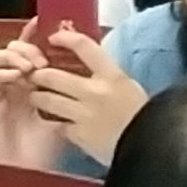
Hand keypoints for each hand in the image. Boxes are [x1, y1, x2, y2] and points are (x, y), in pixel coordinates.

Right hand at [0, 32, 61, 166]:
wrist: (27, 173)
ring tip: (30, 67)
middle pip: (13, 49)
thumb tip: (89, 79)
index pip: (30, 52)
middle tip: (42, 59)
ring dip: (15, 57)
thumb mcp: (65, 120)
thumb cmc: (44, 151)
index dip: (34, 36)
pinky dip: (5, 72)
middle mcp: (14, 85)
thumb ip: (69, 99)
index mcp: (30, 85)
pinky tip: (18, 79)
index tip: (44, 24)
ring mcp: (0, 92)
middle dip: (27, 46)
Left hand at [19, 25, 148, 164]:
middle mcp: (95, 92)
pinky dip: (55, 123)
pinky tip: (55, 123)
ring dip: (37, 97)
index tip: (53, 38)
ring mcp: (84, 114)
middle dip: (38, 74)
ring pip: (46, 99)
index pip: (84, 46)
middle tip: (34, 75)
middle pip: (53, 75)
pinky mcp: (79, 135)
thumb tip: (88, 63)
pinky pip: (57, 125)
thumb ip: (107, 76)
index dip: (64, 38)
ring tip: (36, 97)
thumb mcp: (129, 88)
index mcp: (113, 76)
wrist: (152, 148)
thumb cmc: (145, 117)